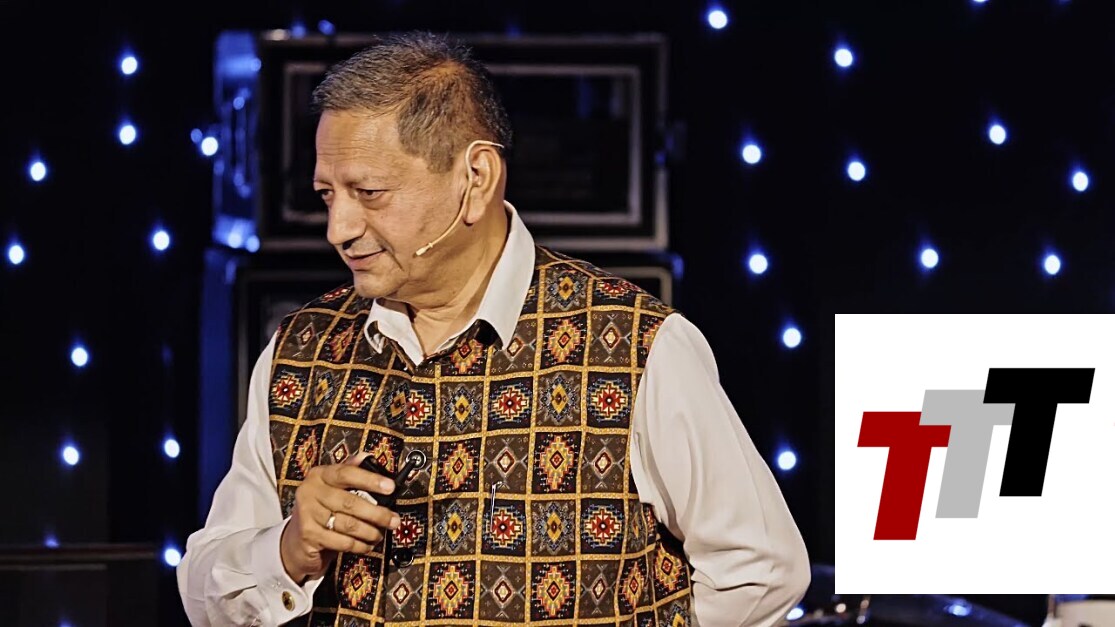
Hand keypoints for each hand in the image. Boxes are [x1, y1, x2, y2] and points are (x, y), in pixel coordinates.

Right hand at [279, 452, 399, 582]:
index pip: (347, 473)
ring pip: (349, 524)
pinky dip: (359, 545)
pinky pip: (343, 542)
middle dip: (378, 514)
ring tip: (380, 534)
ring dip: (370, 532)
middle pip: (351, 502)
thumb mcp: (332, 488)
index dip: (371, 480)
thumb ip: (349, 472)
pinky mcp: (309, 535)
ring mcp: (307, 514)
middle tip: (394, 520)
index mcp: (319, 475)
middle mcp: (310, 491)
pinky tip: (366, 545)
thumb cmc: (321, 510)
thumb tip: (367, 457)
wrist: (296, 540)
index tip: (390, 487)